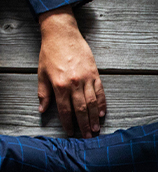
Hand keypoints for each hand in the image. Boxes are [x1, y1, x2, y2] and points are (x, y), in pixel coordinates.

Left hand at [37, 6, 104, 137]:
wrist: (63, 34)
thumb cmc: (51, 53)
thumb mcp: (41, 73)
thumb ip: (43, 93)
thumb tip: (43, 109)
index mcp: (59, 85)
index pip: (65, 109)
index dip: (68, 123)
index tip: (70, 132)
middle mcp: (74, 83)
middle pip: (81, 109)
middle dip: (84, 125)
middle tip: (88, 136)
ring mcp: (87, 78)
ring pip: (92, 102)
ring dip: (94, 117)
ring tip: (96, 129)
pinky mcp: (95, 73)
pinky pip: (100, 92)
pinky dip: (102, 103)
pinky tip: (101, 113)